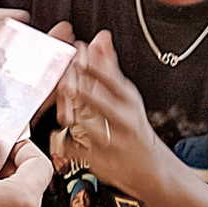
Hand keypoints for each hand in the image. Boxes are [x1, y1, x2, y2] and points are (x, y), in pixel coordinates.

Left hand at [54, 28, 158, 191]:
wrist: (151, 168)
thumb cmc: (132, 127)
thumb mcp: (127, 96)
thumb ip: (110, 67)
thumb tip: (101, 37)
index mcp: (129, 100)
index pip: (112, 79)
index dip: (93, 64)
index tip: (77, 51)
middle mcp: (124, 119)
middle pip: (99, 99)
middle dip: (79, 88)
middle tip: (63, 78)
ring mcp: (114, 141)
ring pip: (89, 124)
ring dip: (71, 113)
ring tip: (60, 105)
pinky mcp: (103, 160)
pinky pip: (79, 150)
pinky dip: (65, 143)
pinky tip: (56, 133)